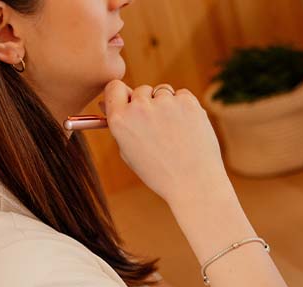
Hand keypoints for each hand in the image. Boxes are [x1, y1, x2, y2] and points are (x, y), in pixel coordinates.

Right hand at [102, 80, 229, 204]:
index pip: (114, 87)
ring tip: (176, 133)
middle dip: (149, 104)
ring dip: (168, 105)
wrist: (195, 184)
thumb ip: (120, 125)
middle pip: (141, 90)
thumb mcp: (129, 152)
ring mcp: (164, 103)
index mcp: (119, 120)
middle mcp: (139, 108)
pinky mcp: (187, 102)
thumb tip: (107, 102)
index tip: (132, 102)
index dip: (123, 94)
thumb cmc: (160, 173)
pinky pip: (183, 95)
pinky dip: (186, 107)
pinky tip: (189, 129)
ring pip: (163, 92)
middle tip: (160, 129)